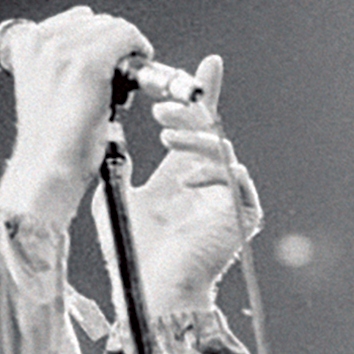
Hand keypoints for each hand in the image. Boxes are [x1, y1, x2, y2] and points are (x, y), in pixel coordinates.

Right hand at [0, 7, 153, 228]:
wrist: (46, 169)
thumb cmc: (50, 140)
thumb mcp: (43, 87)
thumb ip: (60, 59)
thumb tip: (102, 44)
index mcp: (24, 42)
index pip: (77, 19)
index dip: (96, 42)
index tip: (103, 67)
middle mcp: (41, 40)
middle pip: (98, 21)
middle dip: (112, 47)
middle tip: (114, 81)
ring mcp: (64, 50)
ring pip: (115, 27)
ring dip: (126, 52)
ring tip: (119, 86)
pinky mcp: (89, 63)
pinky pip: (128, 37)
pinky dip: (139, 50)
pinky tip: (138, 74)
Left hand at [91, 55, 261, 315]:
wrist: (149, 288)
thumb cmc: (132, 251)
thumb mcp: (116, 195)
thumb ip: (119, 164)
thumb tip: (111, 134)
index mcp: (183, 172)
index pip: (197, 125)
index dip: (205, 94)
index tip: (210, 64)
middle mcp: (208, 179)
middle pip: (211, 129)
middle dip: (188, 111)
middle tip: (160, 107)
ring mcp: (227, 196)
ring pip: (221, 148)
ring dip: (193, 137)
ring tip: (165, 137)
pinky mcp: (242, 214)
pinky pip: (235, 179)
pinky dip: (210, 173)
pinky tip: (184, 180)